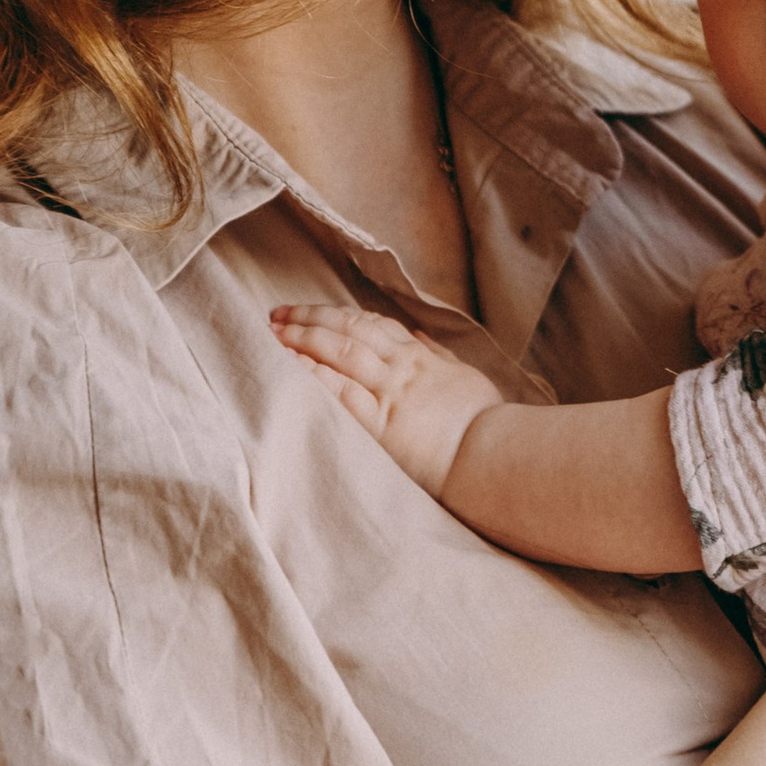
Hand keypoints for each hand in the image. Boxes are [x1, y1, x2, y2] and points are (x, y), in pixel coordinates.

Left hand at [270, 302, 502, 495]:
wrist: (492, 453)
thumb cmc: (483, 421)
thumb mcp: (465, 377)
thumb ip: (439, 355)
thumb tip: (418, 337)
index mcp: (419, 357)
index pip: (372, 324)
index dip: (337, 315)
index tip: (311, 311)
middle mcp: (400, 367)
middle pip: (348, 329)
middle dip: (310, 318)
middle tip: (277, 314)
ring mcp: (389, 392)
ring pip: (340, 352)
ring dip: (304, 339)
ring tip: (274, 333)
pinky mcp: (380, 423)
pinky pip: (341, 391)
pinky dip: (314, 375)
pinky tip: (291, 365)